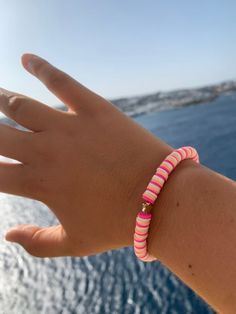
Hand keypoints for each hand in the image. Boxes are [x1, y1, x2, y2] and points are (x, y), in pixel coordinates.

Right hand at [2, 54, 172, 257]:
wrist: (161, 199)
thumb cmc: (118, 224)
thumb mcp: (75, 243)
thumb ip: (37, 243)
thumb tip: (7, 236)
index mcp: (38, 183)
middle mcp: (46, 151)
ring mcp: (69, 127)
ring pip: (19, 104)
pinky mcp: (94, 109)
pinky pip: (62, 81)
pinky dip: (42, 67)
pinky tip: (26, 57)